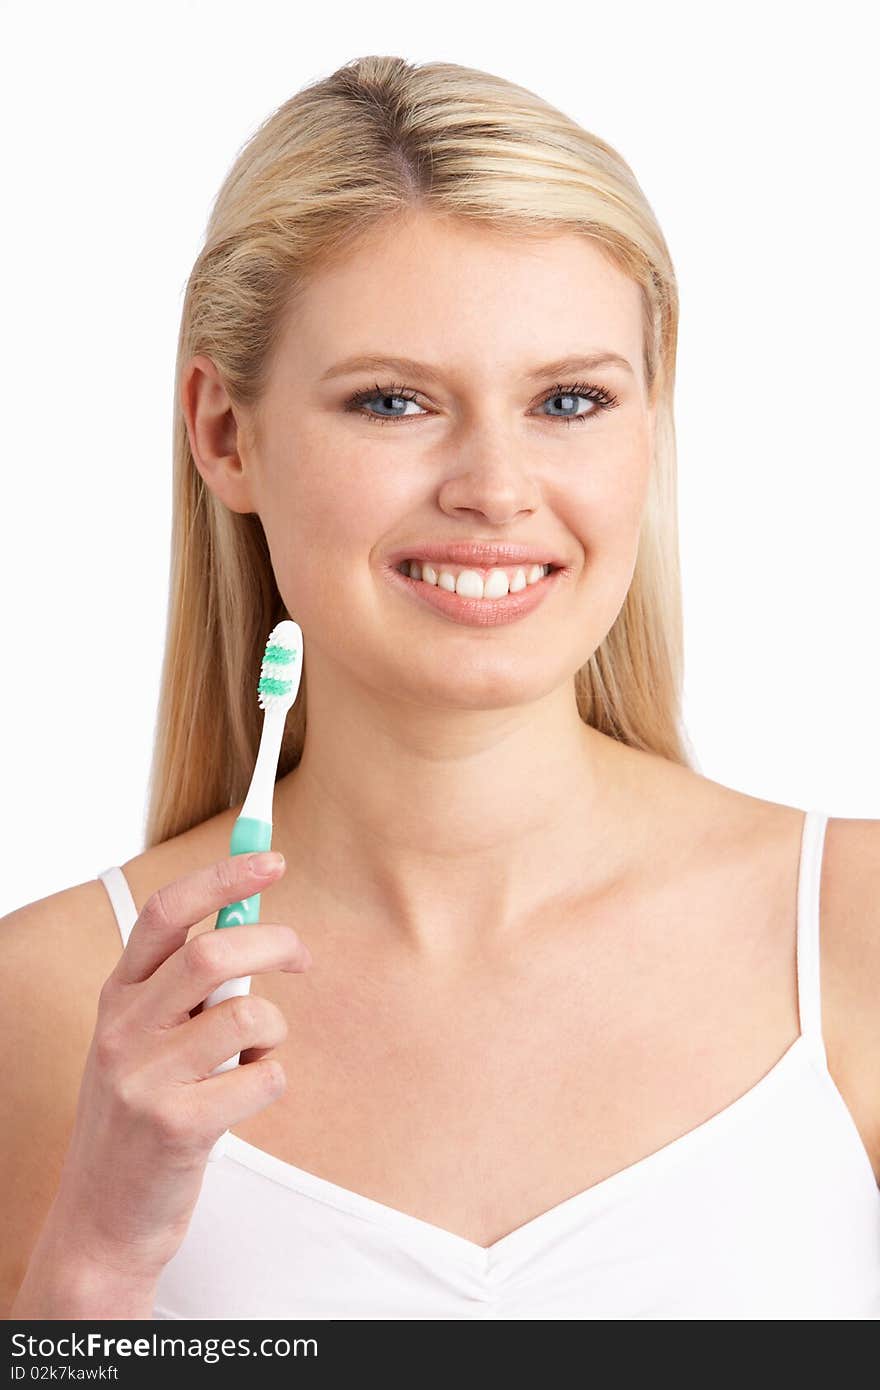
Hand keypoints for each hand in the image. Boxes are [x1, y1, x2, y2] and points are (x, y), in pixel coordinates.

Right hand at [48, 851, 309, 1283]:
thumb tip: (251, 919)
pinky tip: (244, 1096)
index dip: (222, 878)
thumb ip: (185, 985)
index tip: (272, 860)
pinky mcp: (177, 1127)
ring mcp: (146, 1080)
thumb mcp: (144, 1039)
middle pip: (215, 952)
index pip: (166, 913)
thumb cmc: (141, 1112)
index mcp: (117, 996)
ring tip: (256, 1053)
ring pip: (249, 1014)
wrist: (103, 1218)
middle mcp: (124, 1030)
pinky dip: (271, 1078)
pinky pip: (263, 1076)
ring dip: (274, 1029)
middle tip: (302, 958)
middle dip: (276, 943)